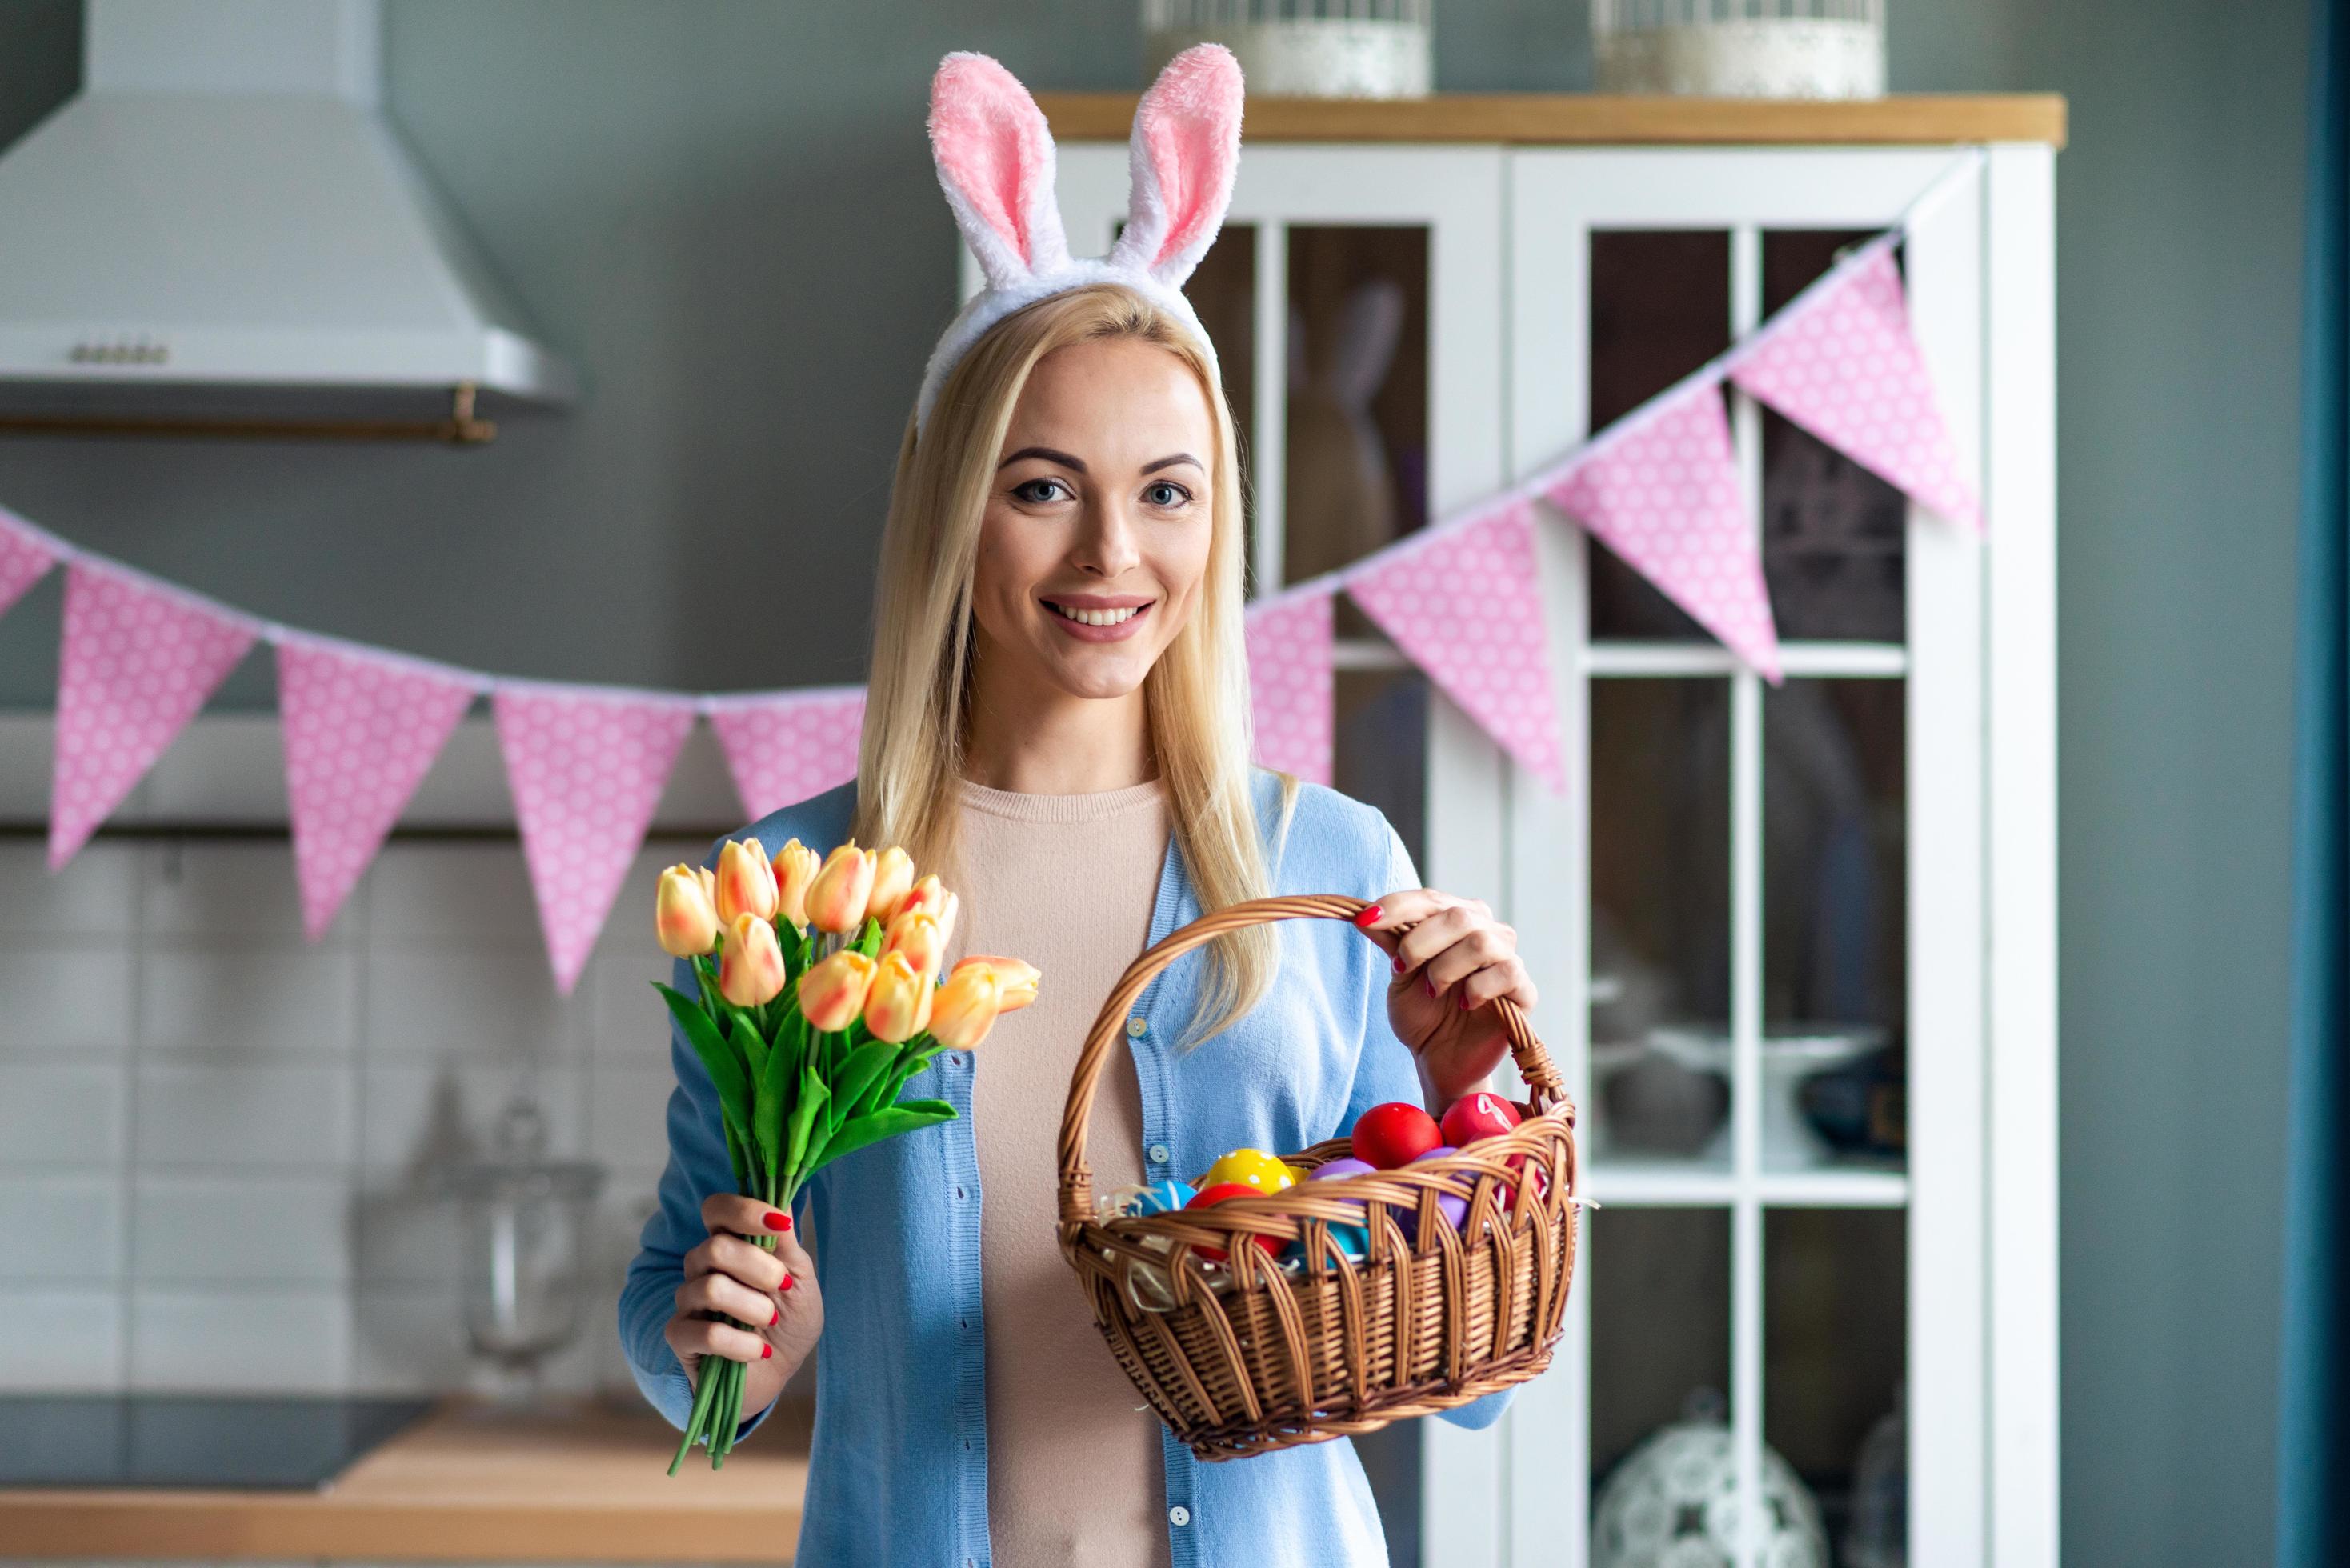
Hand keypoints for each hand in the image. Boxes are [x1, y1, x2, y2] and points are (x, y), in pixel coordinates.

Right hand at [665, 1194, 822, 1423]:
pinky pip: (706, 1334)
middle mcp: (700, 1266)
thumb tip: (782, 1198)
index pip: (716, 1208)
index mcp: (729, 1243)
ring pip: (710, 1289)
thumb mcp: (799, 1277)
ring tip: (771, 1321)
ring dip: (754, 1307)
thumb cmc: (788, 1319)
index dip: (743, 1210)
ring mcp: (687, 1301)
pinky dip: (741, 1344)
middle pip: (715, 1248)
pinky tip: (757, 1350)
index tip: (779, 1224)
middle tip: (782, 1286)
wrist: (779, 1371)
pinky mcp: (679, 1337)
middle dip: (759, 1268)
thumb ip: (785, 1241)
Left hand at [1351, 889, 1536, 1107]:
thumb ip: (1391, 941)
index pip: (1430, 899)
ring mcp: (1508, 959)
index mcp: (1457, 920)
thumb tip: (1364, 913)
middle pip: (1458, 916)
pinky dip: (1478, 988)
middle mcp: (1487, 931)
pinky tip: (1465, 1004)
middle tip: (1402, 969)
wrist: (1440, 1060)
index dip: (1397, 906)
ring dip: (1446, 969)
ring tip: (1433, 991)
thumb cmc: (1422, 1014)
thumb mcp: (1400, 975)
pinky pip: (1507, 973)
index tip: (1364, 920)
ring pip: (1481, 943)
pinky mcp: (1524, 991)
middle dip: (1420, 943)